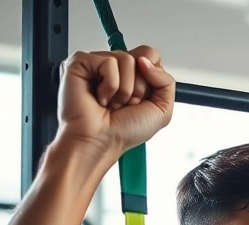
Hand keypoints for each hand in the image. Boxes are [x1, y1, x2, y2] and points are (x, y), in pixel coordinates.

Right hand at [56, 46, 174, 166]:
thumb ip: (167, 81)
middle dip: (139, 86)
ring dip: (124, 90)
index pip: (151, 56)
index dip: (152, 77)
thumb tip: (147, 61)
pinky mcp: (81, 63)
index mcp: (133, 75)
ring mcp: (97, 63)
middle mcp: (116, 68)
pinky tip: (100, 98)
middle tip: (125, 104)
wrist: (100, 143)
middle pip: (142, 56)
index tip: (141, 99)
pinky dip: (109, 86)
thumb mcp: (162, 110)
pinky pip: (108, 62)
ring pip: (126, 59)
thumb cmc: (123, 132)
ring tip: (111, 103)